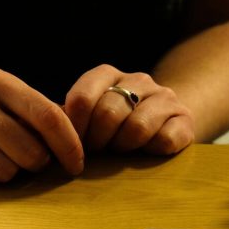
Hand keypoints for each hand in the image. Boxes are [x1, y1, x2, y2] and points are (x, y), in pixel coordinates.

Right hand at [0, 62, 83, 187]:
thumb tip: (78, 142)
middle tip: (21, 155)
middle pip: (29, 153)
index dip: (69, 146)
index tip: (76, 165)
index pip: (48, 118)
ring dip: (5, 171)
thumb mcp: (1, 87)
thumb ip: (35, 109)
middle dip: (34, 162)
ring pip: (4, 173)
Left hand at [63, 64, 194, 154]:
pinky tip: (147, 152)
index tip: (74, 145)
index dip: (74, 129)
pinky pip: (165, 139)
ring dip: (124, 148)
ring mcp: (164, 97)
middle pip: (108, 113)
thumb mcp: (89, 118)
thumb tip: (44, 133)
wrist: (165, 124)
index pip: (82, 98)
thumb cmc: (115, 126)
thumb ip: (68, 120)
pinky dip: (152, 151)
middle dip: (97, 142)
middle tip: (97, 153)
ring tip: (121, 152)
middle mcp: (139, 79)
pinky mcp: (184, 119)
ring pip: (137, 127)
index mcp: (108, 74)